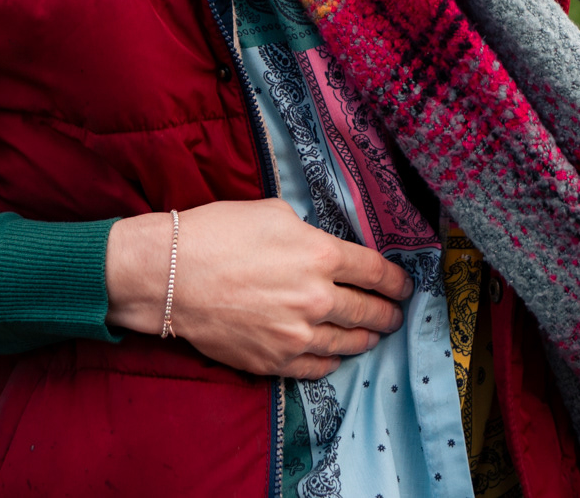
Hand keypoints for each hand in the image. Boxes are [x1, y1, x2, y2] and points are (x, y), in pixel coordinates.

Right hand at [103, 198, 412, 378]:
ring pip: (347, 343)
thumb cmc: (220, 232)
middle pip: (368, 310)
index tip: (405, 285)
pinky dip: (333, 361)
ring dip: (367, 339)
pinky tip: (338, 355)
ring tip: (375, 335)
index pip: (375, 271)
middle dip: (388, 312)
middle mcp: (317, 299)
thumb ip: (310, 234)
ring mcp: (296, 335)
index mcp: (321, 255)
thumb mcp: (276, 213)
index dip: (395, 280)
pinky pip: (317, 367)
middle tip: (396, 314)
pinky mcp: (274, 361)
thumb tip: (324, 249)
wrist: (174, 275)